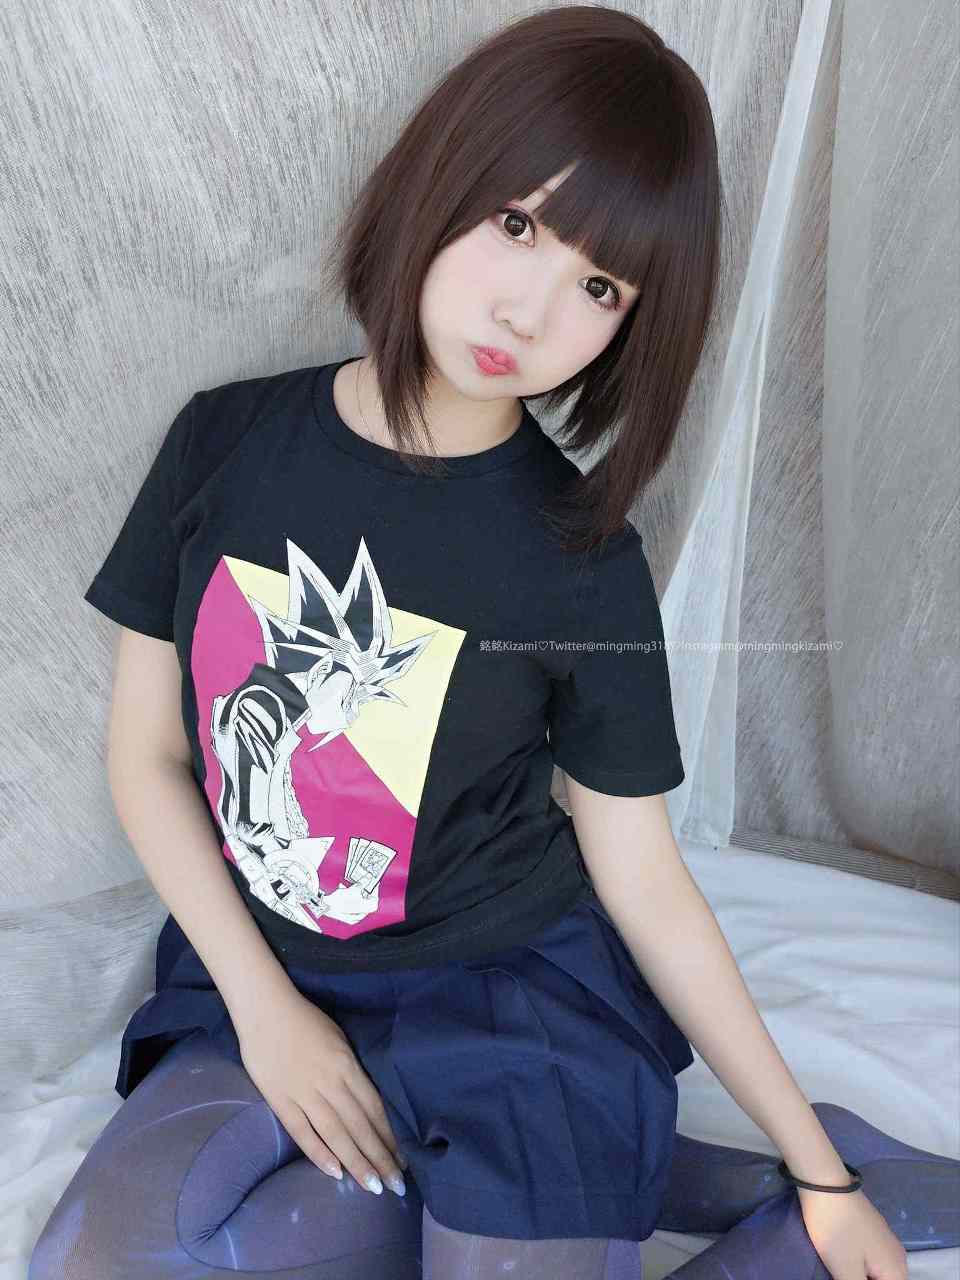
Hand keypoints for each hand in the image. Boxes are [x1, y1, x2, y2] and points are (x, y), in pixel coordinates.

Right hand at [235, 986, 406, 1197]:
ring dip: (356, 1162)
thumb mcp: (339, 1039)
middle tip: (397, 1185)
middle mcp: (330, 1082)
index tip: (402, 1159)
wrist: (265, 1009)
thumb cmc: (306, 1020)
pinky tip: (335, 1173)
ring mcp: (304, 1093)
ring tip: (373, 1187)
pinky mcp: (280, 1100)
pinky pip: (302, 1132)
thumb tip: (364, 1101)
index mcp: (347, 1066)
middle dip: (380, 1157)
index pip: (373, 1108)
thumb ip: (351, 1070)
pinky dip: (318, 1153)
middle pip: (360, 1126)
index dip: (389, 1136)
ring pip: (336, 1134)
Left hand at [798, 1186, 907, 1278]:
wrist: (824, 1184)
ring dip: (859, 1275)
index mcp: (897, 1270)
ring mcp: (884, 1240)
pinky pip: (869, 1258)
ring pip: (875, 1272)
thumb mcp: (846, 1271)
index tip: (846, 1277)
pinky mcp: (870, 1229)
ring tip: (839, 1270)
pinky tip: (841, 1262)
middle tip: (840, 1274)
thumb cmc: (836, 1229)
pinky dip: (857, 1265)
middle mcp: (897, 1256)